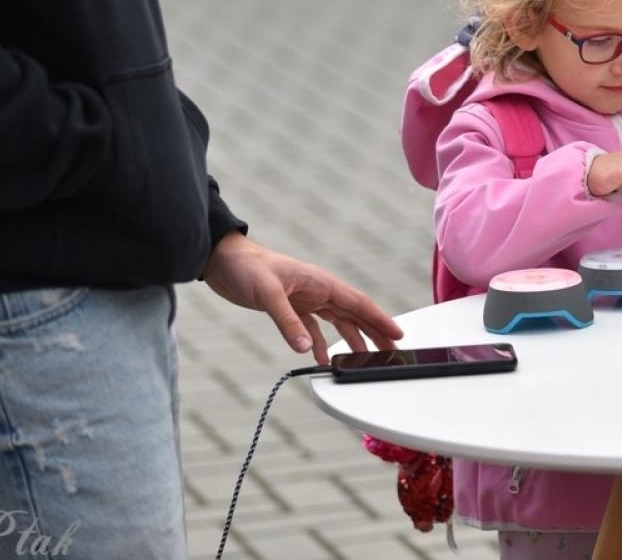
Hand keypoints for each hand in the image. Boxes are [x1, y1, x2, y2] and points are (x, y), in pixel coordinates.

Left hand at [202, 233, 403, 365]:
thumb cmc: (247, 267)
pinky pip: (314, 328)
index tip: (398, 334)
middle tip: (392, 352)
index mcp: (321, 282)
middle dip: (375, 332)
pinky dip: (321, 344)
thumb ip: (288, 322)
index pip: (359, 303)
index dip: (380, 319)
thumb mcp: (268, 294)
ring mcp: (306, 299)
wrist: (223, 260)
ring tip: (365, 359)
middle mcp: (319, 290)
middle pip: (355, 314)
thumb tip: (307, 349)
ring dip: (352, 340)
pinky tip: (322, 358)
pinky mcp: (291, 308)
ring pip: (338, 322)